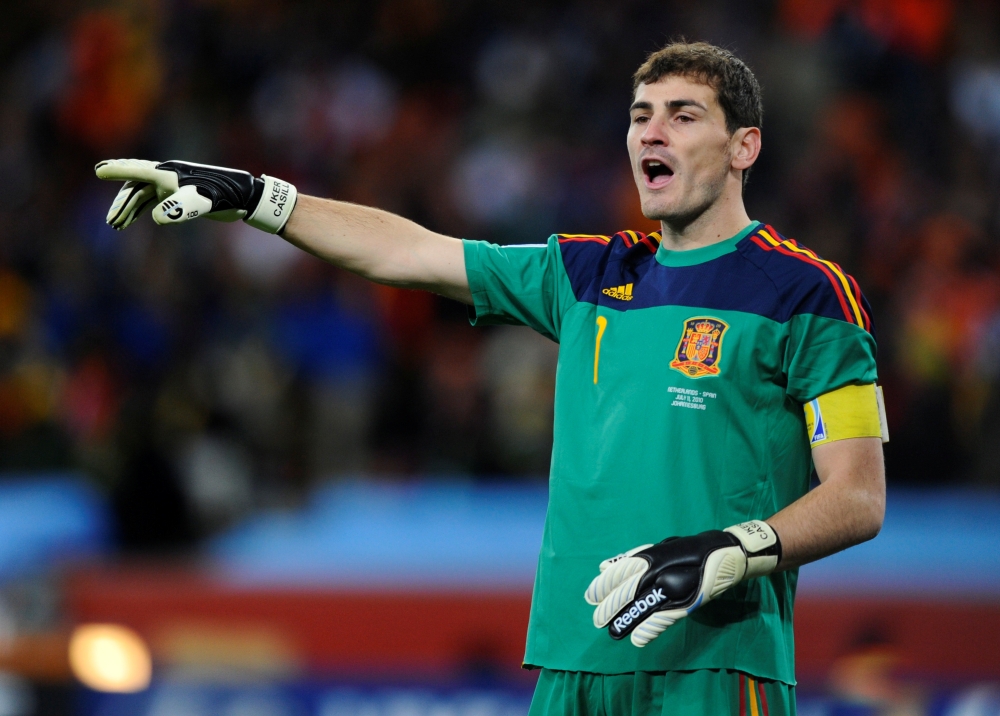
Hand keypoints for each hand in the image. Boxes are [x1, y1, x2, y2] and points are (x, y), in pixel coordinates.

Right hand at [94, 159, 296, 233]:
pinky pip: (152, 201)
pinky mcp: (179, 196)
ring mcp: (172, 185)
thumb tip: (157, 218)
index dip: (117, 170)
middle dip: (121, 203)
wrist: (244, 196)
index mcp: (170, 174)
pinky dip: (141, 210)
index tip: (98, 171)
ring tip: (117, 226)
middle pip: (136, 187)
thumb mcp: (204, 203)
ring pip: (142, 195)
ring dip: (129, 209)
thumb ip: (181, 208)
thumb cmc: (225, 196)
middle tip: (111, 222)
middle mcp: (168, 176)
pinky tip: (133, 221)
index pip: (138, 171)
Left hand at [584, 520, 779, 646]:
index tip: (590, 597)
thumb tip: (604, 566)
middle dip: (611, 606)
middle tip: (597, 620)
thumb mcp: (658, 549)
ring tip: (613, 632)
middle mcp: (661, 571)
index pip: (622, 571)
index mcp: (652, 556)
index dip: (605, 585)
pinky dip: (650, 629)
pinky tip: (638, 638)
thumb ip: (632, 559)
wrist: (724, 553)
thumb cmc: (686, 550)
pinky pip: (665, 618)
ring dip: (626, 621)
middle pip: (629, 591)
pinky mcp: (688, 602)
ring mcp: (674, 587)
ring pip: (644, 607)